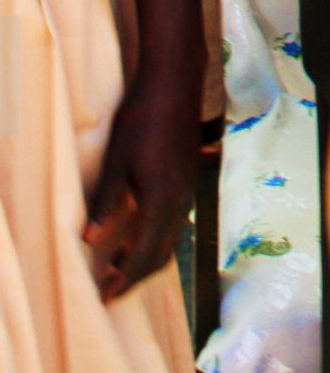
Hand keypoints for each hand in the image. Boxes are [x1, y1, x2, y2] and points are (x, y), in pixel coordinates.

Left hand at [84, 65, 200, 301]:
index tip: (108, 295)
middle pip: (162, 251)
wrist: (175, 83)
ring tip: (121, 263)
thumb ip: (107, 202)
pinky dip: (159, 234)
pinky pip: (177, 218)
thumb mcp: (117, 160)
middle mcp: (181, 199)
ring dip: (149, 255)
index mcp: (161, 199)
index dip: (126, 278)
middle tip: (112, 287)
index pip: (144, 253)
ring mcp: (188, 186)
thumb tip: (90, 241)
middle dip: (138, 274)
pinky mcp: (189, 174)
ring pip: (172, 236)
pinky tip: (141, 228)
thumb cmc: (142, 118)